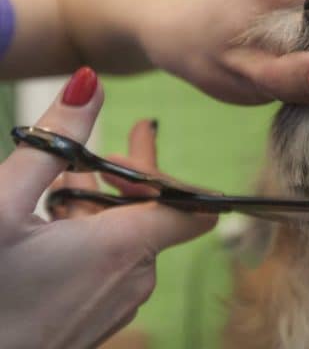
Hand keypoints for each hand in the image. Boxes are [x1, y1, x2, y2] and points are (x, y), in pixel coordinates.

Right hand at [0, 67, 214, 348]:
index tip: (140, 142)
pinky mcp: (97, 319)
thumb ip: (52, 144)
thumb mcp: (2, 206)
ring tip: (69, 178)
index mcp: (126, 247)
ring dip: (103, 204)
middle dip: (129, 176)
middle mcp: (135, 279)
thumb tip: (89, 83)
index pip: (194, 206)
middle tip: (115, 142)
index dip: (170, 172)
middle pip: (155, 215)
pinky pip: (111, 265)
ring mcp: (118, 305)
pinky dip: (92, 236)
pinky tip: (56, 222)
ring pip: (128, 239)